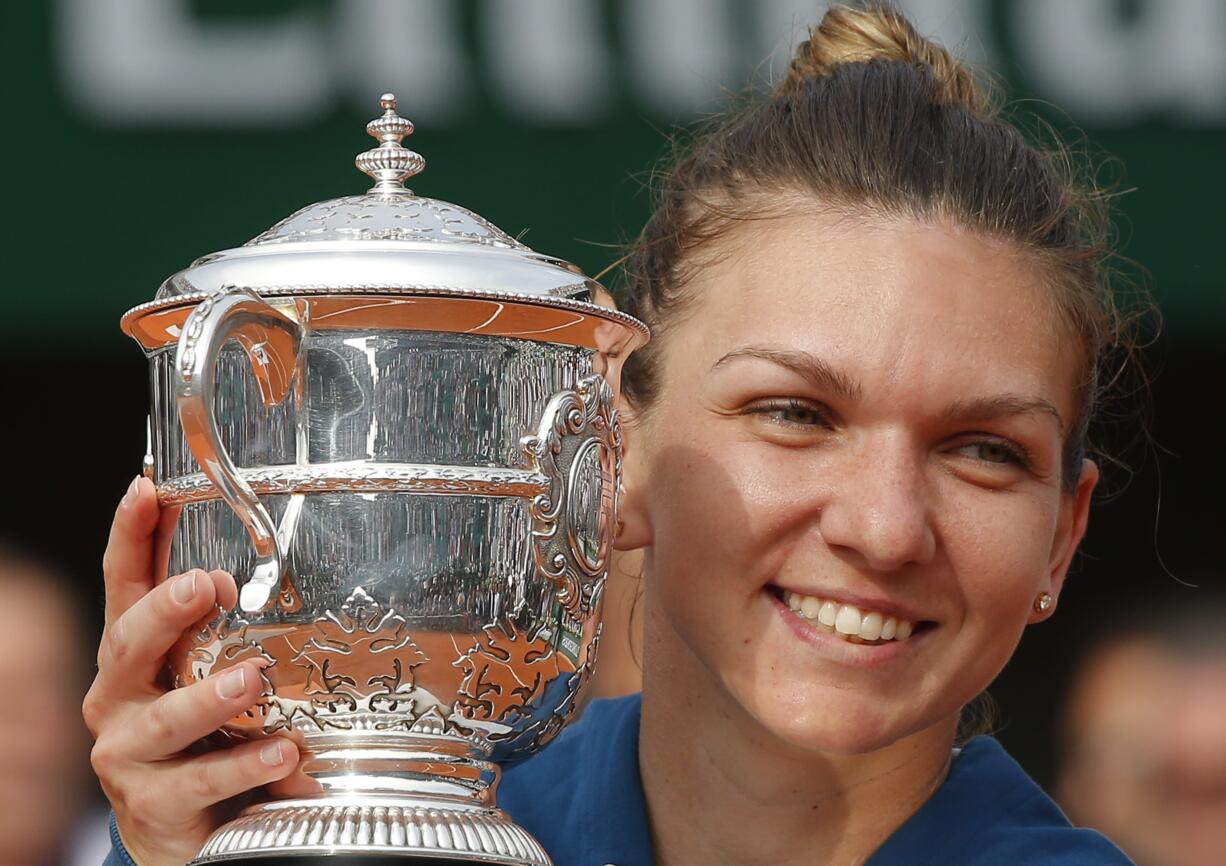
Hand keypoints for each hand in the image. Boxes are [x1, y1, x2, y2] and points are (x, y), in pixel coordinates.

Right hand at [83, 477, 303, 865]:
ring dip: (210, 696)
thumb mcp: (208, 670)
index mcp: (136, 653)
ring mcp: (129, 752)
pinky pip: (198, 782)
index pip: (125, 584)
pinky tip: (282, 751)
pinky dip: (243, 764)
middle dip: (166, 611)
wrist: (185, 828)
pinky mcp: (154, 804)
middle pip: (129, 643)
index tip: (145, 489)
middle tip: (207, 586)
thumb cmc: (202, 734)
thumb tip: (267, 561)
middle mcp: (120, 696)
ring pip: (165, 719)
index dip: (130, 535)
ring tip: (253, 679)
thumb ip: (229, 627)